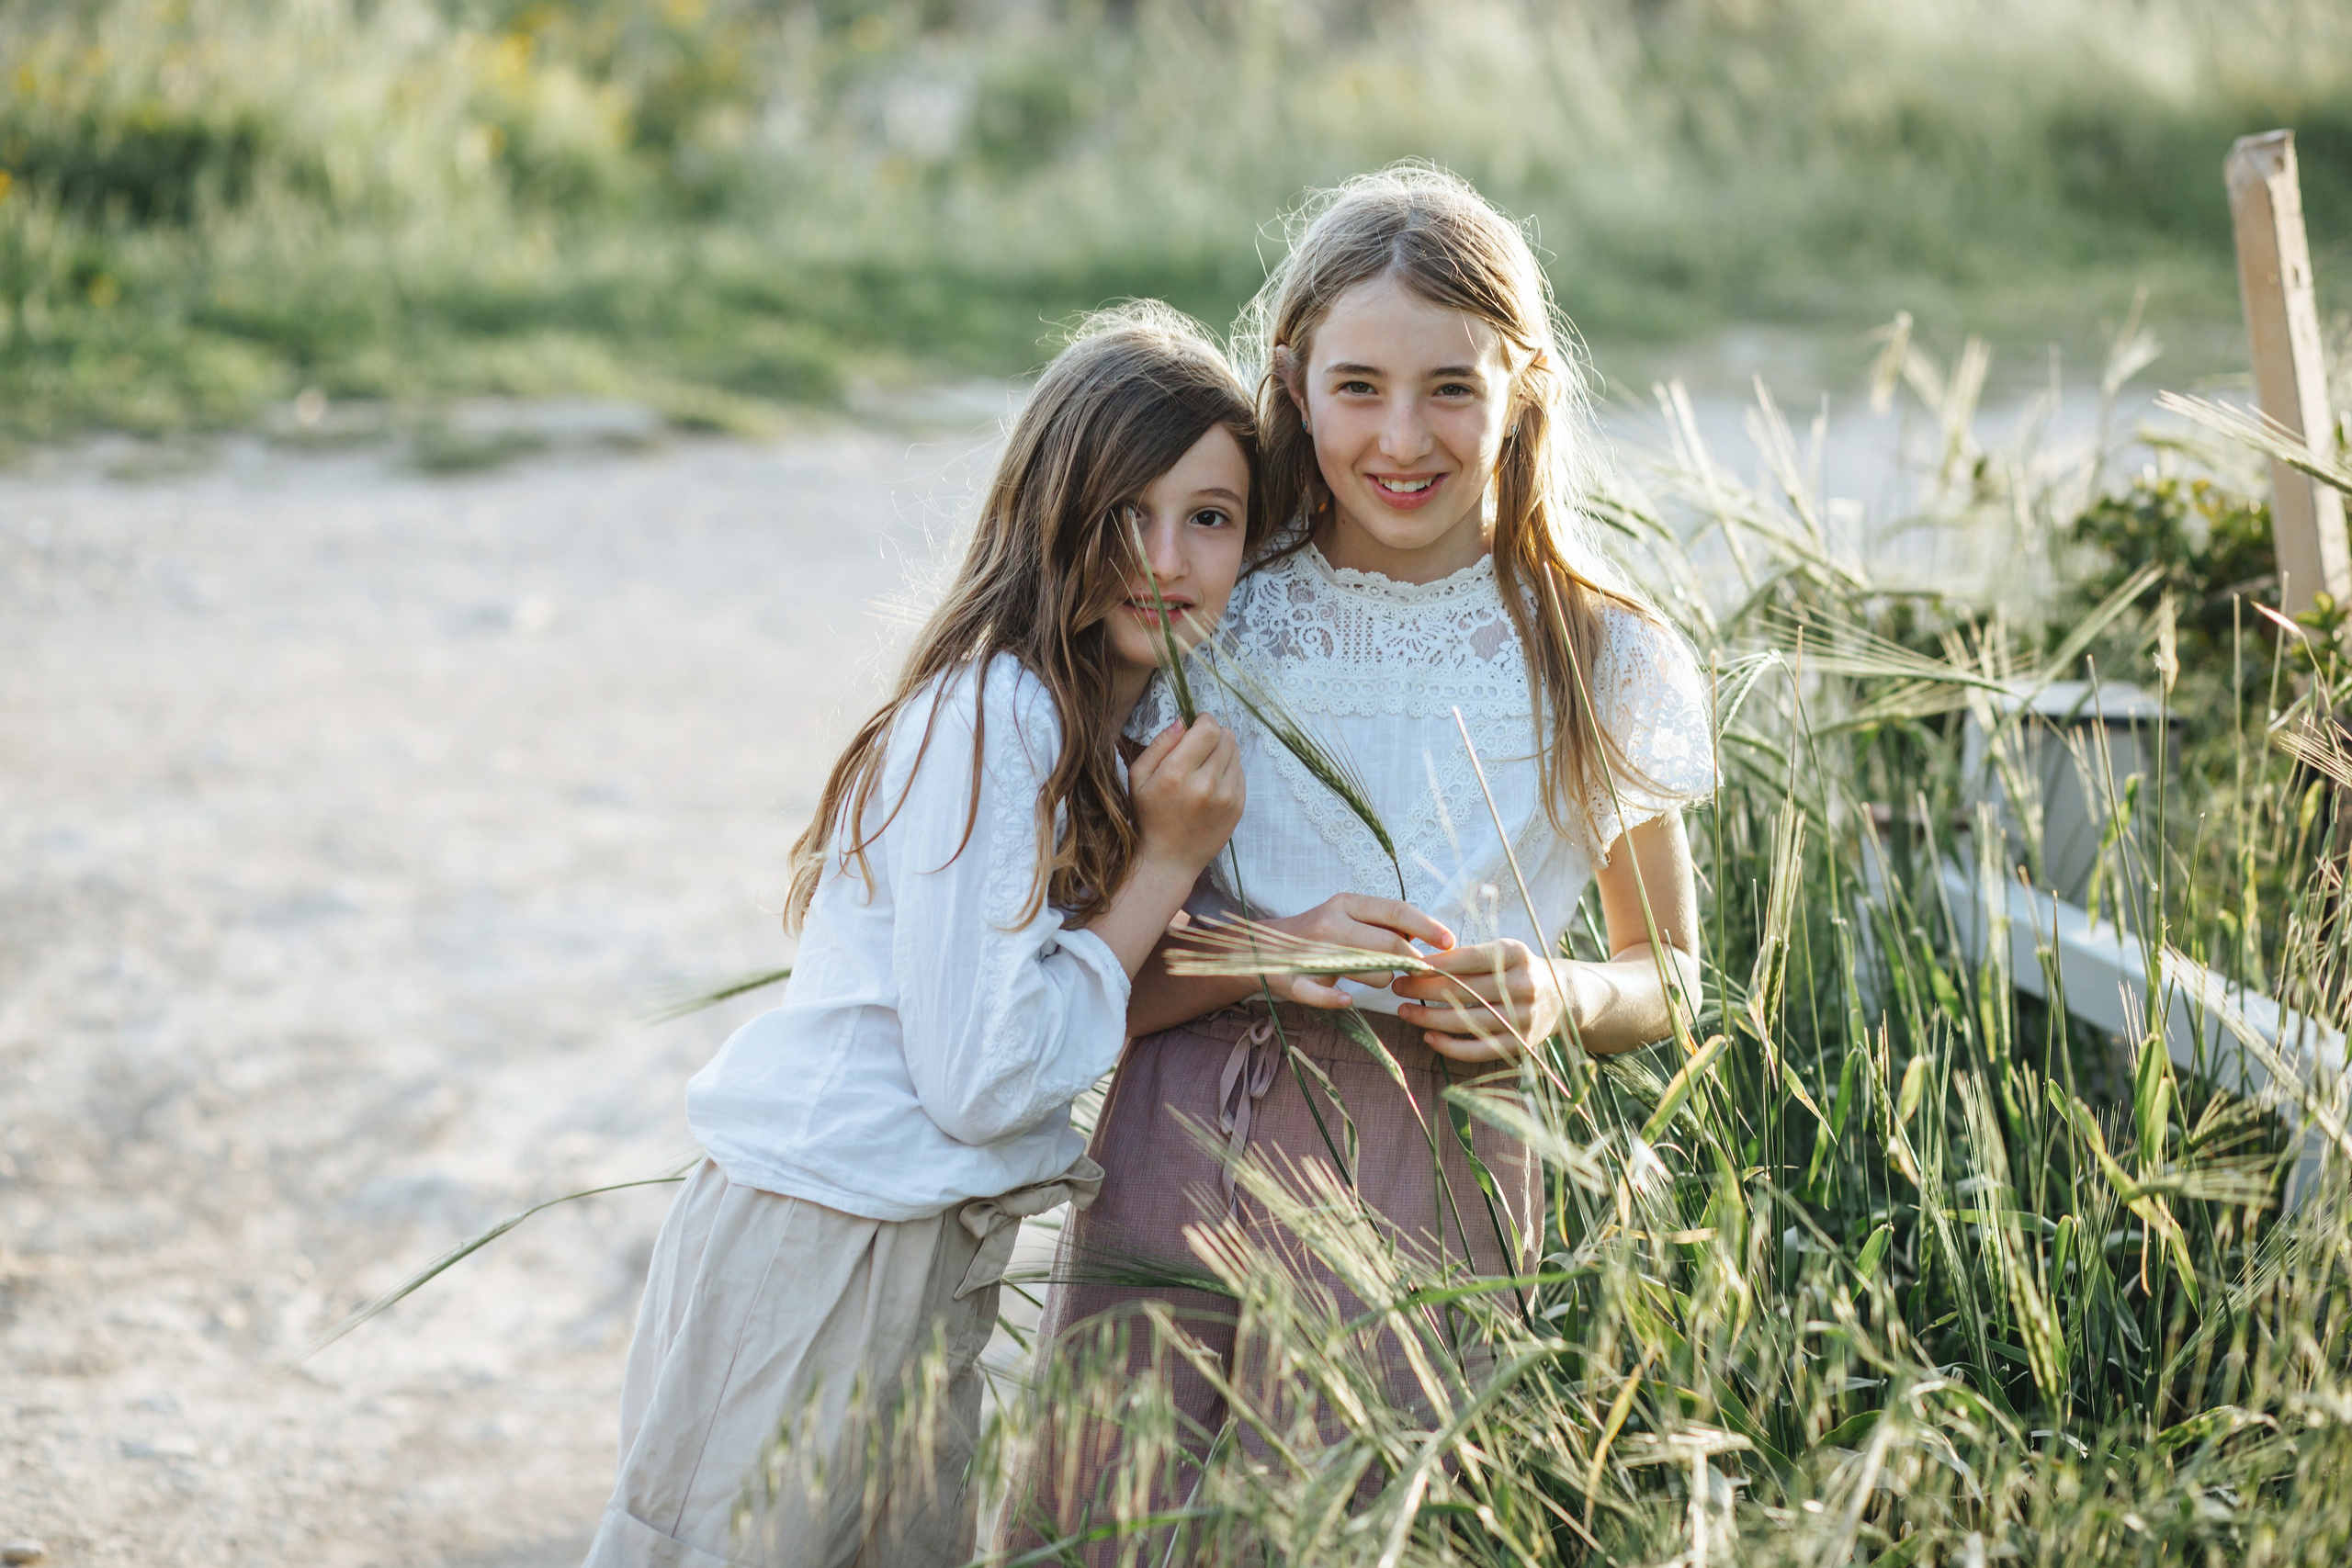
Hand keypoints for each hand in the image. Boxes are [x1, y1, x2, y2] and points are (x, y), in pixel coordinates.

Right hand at [1129, 717, 1243, 875]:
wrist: (1169, 859)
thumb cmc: (1149, 816)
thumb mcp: (1139, 777)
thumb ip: (1160, 744)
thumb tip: (1184, 721)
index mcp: (1177, 774)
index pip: (1208, 728)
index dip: (1203, 721)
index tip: (1195, 727)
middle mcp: (1206, 784)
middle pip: (1226, 736)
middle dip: (1213, 734)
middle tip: (1199, 747)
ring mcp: (1226, 797)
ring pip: (1236, 752)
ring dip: (1222, 751)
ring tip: (1204, 766)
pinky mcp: (1238, 806)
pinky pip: (1240, 772)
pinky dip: (1228, 770)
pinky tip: (1212, 783)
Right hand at [1261, 894, 1454, 1008]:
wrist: (1259, 948)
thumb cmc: (1317, 933)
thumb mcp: (1349, 916)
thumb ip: (1383, 923)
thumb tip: (1426, 933)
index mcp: (1346, 903)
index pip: (1396, 910)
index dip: (1427, 927)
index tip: (1451, 941)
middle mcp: (1330, 922)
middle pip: (1389, 944)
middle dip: (1411, 962)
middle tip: (1417, 972)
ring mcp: (1311, 951)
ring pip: (1369, 971)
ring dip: (1383, 981)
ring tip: (1376, 979)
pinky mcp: (1293, 980)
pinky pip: (1325, 996)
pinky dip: (1338, 1000)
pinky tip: (1346, 999)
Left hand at [1393, 940, 1570, 1060]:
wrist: (1561, 997)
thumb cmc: (1517, 970)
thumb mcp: (1502, 952)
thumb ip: (1467, 957)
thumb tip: (1419, 962)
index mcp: (1515, 954)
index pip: (1468, 959)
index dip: (1435, 964)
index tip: (1408, 965)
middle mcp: (1522, 985)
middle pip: (1463, 990)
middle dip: (1424, 989)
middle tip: (1398, 987)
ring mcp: (1523, 1017)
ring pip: (1466, 1021)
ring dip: (1429, 1018)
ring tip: (1404, 1011)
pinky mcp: (1521, 1044)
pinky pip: (1479, 1050)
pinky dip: (1450, 1046)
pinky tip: (1428, 1038)